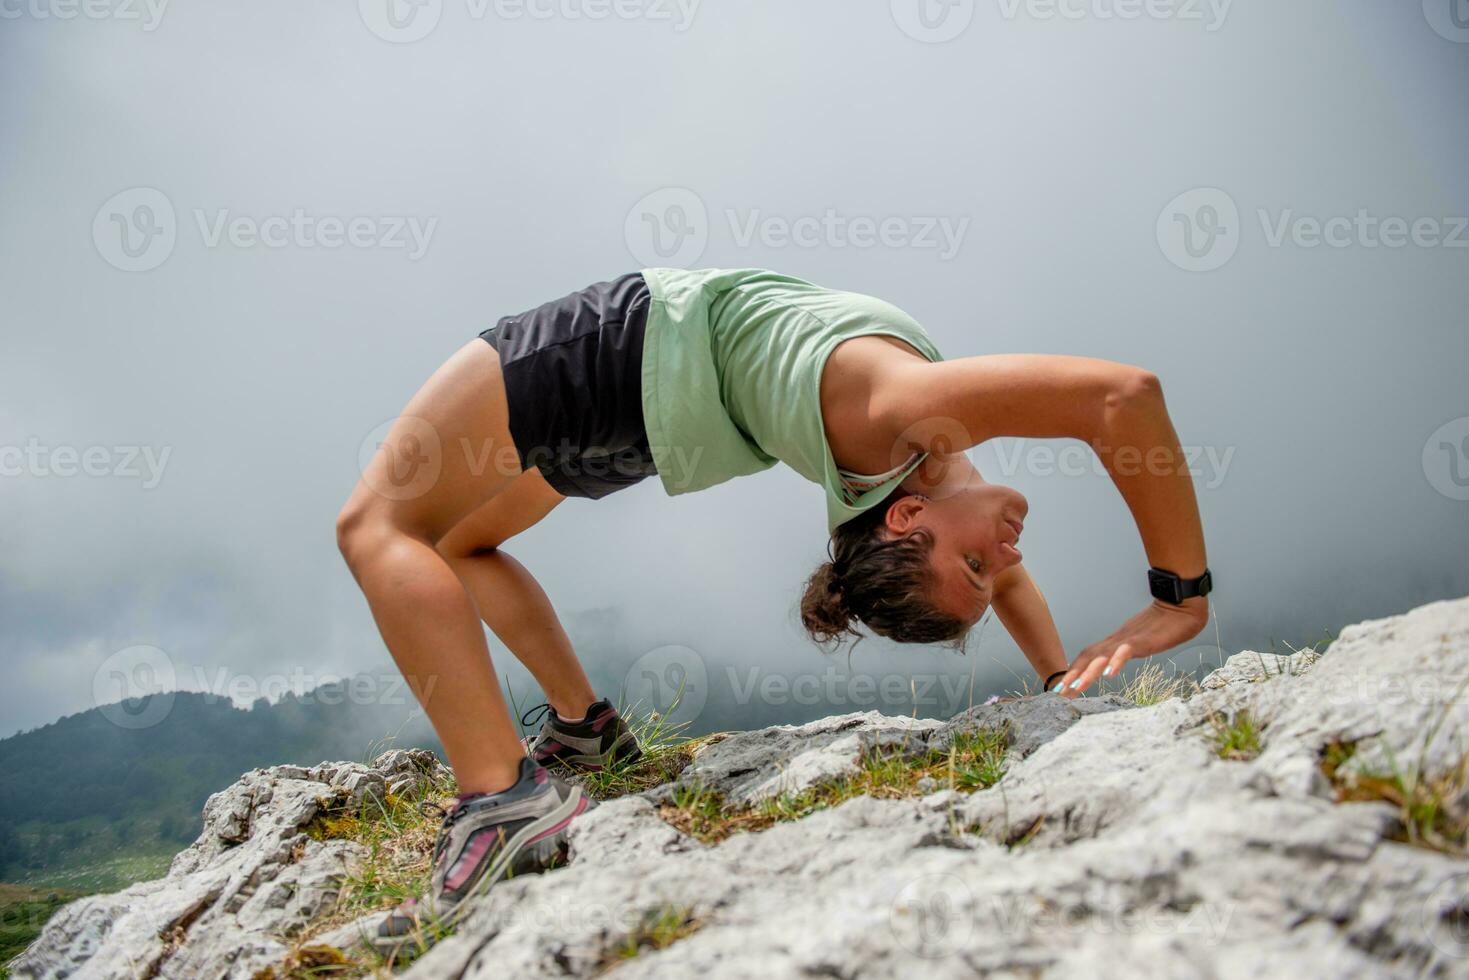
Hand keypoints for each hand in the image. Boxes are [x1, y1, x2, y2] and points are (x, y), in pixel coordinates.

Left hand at [1054, 599, 1207, 694]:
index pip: (1088, 656)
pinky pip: (1127, 650)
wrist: (1179, 606)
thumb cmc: (1163, 625)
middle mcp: (1116, 640)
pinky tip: (1109, 673)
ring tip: (1077, 687)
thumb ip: (1124, 652)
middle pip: (1089, 657)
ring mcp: (1129, 639)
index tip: (1062, 687)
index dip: (1074, 670)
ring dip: (1088, 672)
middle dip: (1073, 675)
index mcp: (1115, 642)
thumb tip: (1112, 665)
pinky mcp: (1144, 640)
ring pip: (1103, 656)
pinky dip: (1116, 661)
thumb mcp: (1138, 642)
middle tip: (1060, 691)